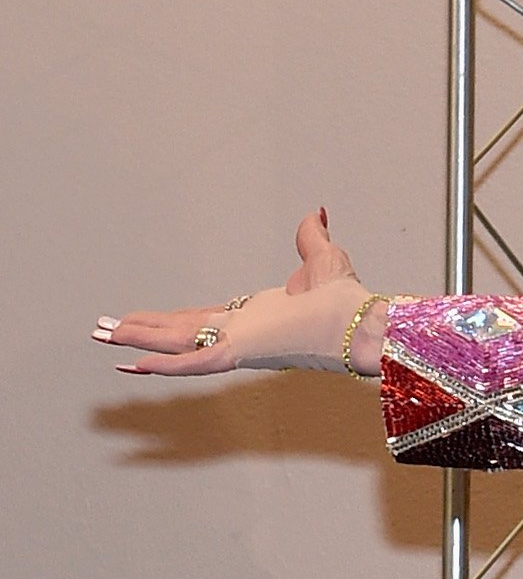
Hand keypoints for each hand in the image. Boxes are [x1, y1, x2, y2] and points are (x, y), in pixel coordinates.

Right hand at [96, 210, 384, 375]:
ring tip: (103, 338)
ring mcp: (239, 343)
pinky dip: (166, 365)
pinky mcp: (243, 352)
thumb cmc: (349, 301)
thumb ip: (311, 236)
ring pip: (178, 344)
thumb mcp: (323, 259)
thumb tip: (316, 212)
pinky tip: (134, 365)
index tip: (142, 320)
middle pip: (179, 332)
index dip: (169, 320)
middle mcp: (241, 332)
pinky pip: (196, 362)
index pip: (202, 319)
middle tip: (103, 330)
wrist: (364, 323)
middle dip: (141, 331)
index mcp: (255, 316)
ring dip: (139, 341)